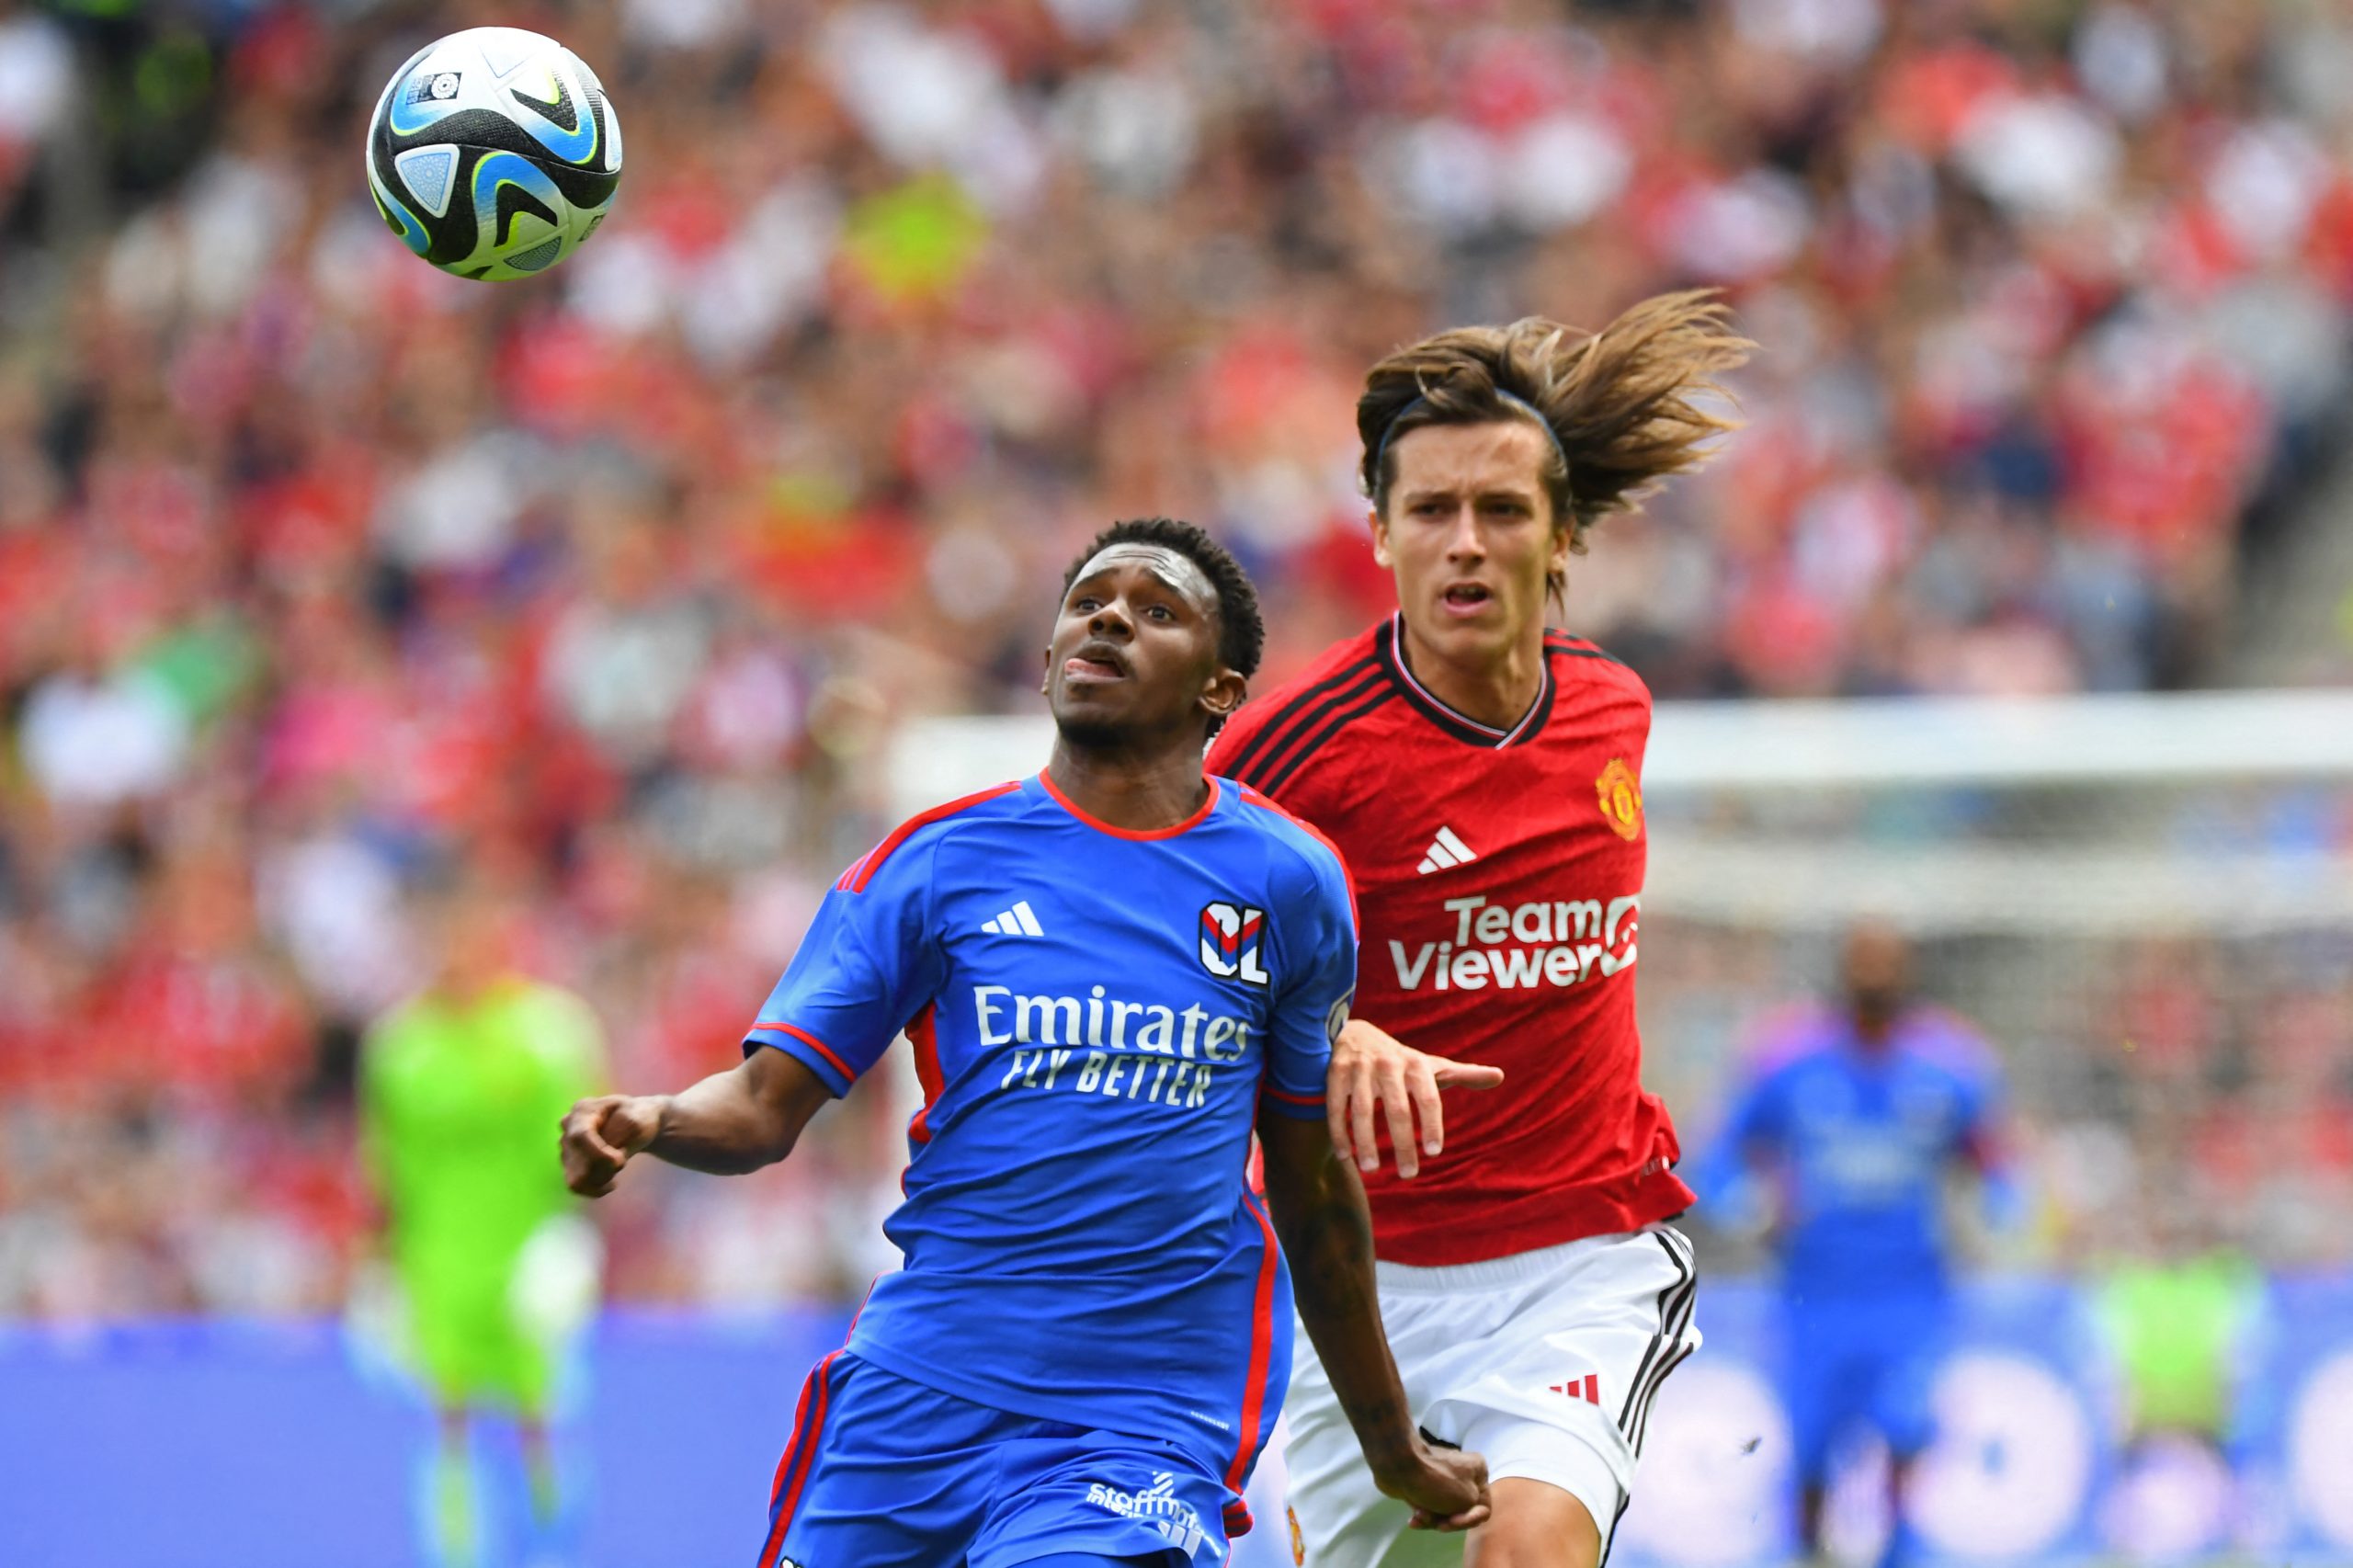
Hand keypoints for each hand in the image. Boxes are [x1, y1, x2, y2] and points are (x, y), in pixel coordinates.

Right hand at [560, 1094, 665, 1196]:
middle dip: (605, 1168)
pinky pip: (576, 1186)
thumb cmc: (638, 1117)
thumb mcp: (635, 1120)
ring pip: (576, 1177)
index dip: (599, 1155)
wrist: (637, 1123)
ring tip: (617, 1168)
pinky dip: (596, 1189)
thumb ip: (618, 1136)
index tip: (620, 1162)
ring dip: (602, 1179)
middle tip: (623, 1161)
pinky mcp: (569, 1163)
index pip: (580, 1136)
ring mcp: (566, 1146)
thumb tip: (602, 1158)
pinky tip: (611, 1183)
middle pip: (578, 1160)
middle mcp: (567, 1128)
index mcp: (582, 1110)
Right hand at [1330, 1019, 1503, 1178]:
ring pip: (1363, 1111)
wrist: (1356, 1033)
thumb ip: (1464, 1074)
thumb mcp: (1431, 1065)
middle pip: (1397, 1109)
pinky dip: (1340, 1133)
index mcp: (1416, 1064)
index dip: (1431, 1125)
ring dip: (1366, 1143)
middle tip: (1408, 1175)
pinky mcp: (1336, 1073)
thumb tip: (1500, 1076)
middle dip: (1402, 1144)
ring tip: (1372, 1171)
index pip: (1428, 1097)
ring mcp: (1360, 1068)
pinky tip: (1345, 1156)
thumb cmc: (1401, 1060)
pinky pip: (1336, 1107)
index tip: (1434, 1153)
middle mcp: (1388, 1065)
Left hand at [1374, 1437, 1490, 1532]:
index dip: (1469, 1519)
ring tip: (1419, 1514)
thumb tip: (1460, 1511)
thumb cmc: (1436, 1481)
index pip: (1483, 1508)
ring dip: (1432, 1519)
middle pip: (1461, 1512)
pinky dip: (1423, 1515)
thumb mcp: (1468, 1499)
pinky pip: (1429, 1508)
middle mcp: (1463, 1472)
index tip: (1453, 1520)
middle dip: (1447, 1521)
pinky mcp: (1425, 1486)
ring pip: (1444, 1512)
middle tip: (1436, 1521)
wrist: (1396, 1464)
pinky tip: (1413, 1518)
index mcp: (1478, 1470)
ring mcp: (1442, 1478)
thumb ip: (1474, 1510)